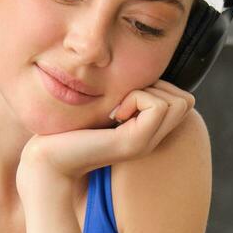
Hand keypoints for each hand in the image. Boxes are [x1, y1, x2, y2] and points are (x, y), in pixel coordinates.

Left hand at [16, 80, 195, 194]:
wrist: (47, 162)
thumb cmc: (66, 131)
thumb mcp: (102, 106)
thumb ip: (123, 95)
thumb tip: (138, 70)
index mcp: (146, 131)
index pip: (182, 100)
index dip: (159, 88)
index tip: (124, 97)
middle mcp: (152, 140)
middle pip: (186, 100)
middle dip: (157, 87)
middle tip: (122, 100)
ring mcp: (146, 143)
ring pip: (179, 102)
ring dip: (148, 91)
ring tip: (118, 107)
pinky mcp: (135, 143)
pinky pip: (158, 106)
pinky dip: (137, 98)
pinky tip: (113, 113)